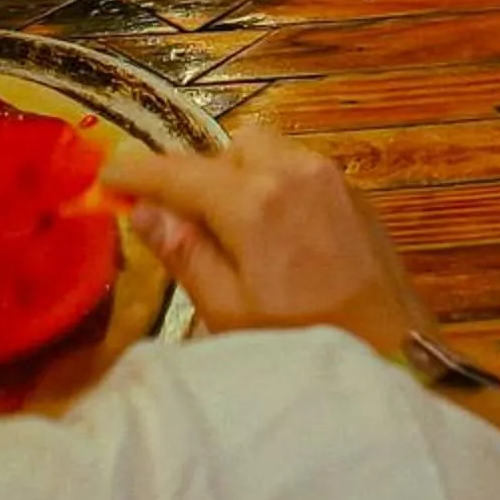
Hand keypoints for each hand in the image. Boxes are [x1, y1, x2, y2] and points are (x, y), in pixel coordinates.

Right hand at [103, 127, 428, 351]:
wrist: (392, 350)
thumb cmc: (301, 343)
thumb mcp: (227, 311)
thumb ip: (184, 252)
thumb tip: (143, 208)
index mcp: (254, 200)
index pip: (180, 171)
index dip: (138, 169)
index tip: (107, 173)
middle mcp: (293, 169)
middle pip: (226, 149)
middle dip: (197, 175)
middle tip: (178, 220)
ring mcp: (329, 175)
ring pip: (266, 149)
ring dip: (237, 173)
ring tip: (228, 228)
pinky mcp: (354, 190)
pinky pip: (298, 166)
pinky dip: (273, 183)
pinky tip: (273, 232)